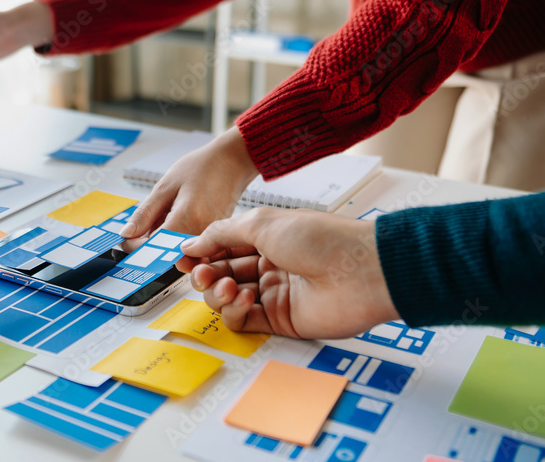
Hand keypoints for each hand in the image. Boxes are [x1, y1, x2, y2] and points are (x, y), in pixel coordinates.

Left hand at [120, 127, 258, 258]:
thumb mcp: (165, 186)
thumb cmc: (201, 168)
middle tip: (146, 223)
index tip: (127, 237)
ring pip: (177, 253)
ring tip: (164, 216)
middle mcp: (202, 235)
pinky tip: (176, 217)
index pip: (154, 248)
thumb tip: (126, 234)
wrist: (232, 161)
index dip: (136, 246)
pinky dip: (176, 237)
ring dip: (163, 241)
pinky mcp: (215, 239)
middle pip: (166, 255)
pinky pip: (190, 247)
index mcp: (187, 220)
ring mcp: (211, 239)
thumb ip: (145, 214)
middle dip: (150, 244)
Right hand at [179, 208, 398, 338]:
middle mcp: (269, 265)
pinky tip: (242, 298)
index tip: (183, 257)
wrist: (361, 272)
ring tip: (226, 285)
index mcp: (267, 238)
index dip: (201, 252)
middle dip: (205, 273)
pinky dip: (233, 311)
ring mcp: (274, 294)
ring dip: (217, 292)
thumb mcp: (262, 222)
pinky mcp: (280, 321)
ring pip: (227, 298)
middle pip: (221, 273)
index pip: (223, 247)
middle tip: (198, 273)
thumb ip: (222, 233)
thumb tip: (191, 243)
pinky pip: (243, 321)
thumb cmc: (320, 238)